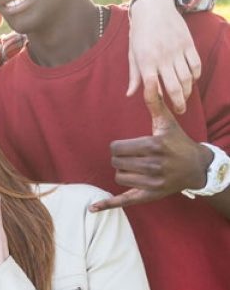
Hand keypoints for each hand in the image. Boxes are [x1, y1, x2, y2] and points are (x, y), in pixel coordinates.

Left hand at [92, 85, 211, 211]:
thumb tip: (150, 80)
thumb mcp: (167, 122)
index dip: (118, 146)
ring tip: (137, 167)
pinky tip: (92, 209)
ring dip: (123, 171)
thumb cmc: (177, 142)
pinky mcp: (150, 195)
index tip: (127, 146)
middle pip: (116, 162)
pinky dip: (107, 204)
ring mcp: (153, 182)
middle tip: (133, 157)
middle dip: (120, 158)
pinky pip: (125, 201)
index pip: (117, 148)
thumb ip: (155, 102)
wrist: (196, 168)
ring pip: (119, 177)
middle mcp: (155, 165)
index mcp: (155, 146)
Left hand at [126, 0, 200, 113]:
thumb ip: (134, 75)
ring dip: (188, 91)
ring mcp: (177, 50)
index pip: (150, 86)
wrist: (153, 8)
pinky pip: (196, 65)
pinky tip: (191, 81)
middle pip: (174, 86)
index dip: (154, 99)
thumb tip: (130, 95)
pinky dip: (195, 76)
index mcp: (145, 60)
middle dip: (178, 102)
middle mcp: (162, 57)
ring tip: (185, 98)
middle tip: (179, 111)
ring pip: (187, 78)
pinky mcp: (188, 44)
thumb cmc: (139, 33)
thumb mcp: (132, 53)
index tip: (158, 108)